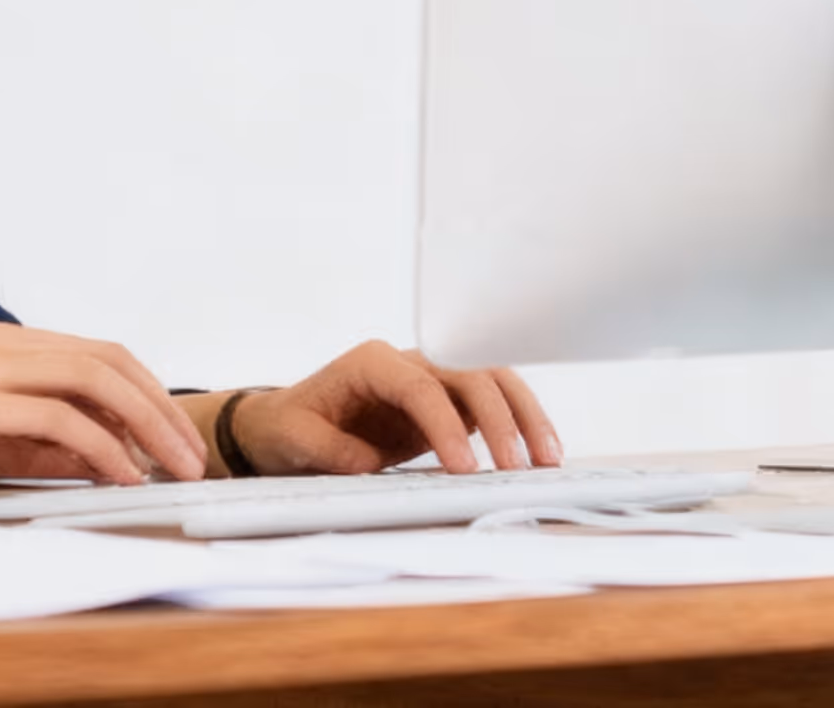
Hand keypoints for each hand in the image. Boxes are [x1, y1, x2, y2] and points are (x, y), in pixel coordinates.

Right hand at [0, 323, 207, 494]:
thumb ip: (35, 443)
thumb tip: (102, 460)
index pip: (98, 355)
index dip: (148, 393)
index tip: (176, 438)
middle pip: (109, 360)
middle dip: (162, 408)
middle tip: (194, 456)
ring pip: (94, 381)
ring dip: (146, 426)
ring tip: (172, 469)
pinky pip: (58, 419)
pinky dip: (102, 448)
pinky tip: (121, 477)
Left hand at [228, 341, 559, 475]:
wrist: (285, 426)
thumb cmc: (289, 428)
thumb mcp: (295, 441)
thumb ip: (333, 451)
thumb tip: (372, 462)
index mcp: (371, 362)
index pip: (421, 386)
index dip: (447, 426)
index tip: (465, 469)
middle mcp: (408, 362)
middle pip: (470, 374)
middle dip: (501, 418)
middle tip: (519, 467)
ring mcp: (431, 380)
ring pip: (491, 383)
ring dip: (522, 417)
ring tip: (548, 460)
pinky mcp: (445, 404)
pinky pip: (489, 408)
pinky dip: (516, 428)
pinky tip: (537, 457)